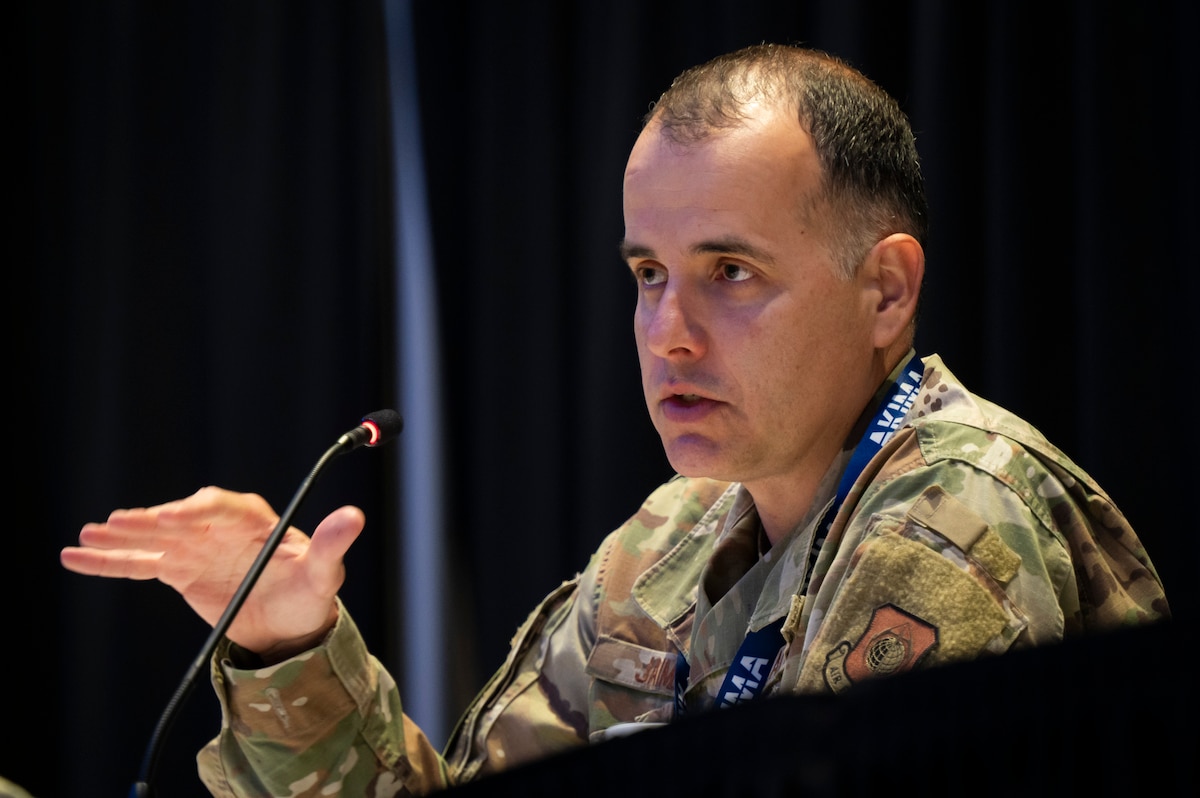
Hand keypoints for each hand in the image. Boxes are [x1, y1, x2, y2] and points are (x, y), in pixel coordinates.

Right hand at [60, 486, 365, 660]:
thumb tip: (354, 516)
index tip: (171, 519)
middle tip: (115, 524)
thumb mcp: (324, 572)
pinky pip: (142, 563)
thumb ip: (333, 544)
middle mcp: (222, 528)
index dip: (195, 512)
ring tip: (85, 536)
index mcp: (256, 522)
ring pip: (154, 539)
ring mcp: (197, 547)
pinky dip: (111, 561)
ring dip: (121, 538)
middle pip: (181, 519)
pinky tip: (76, 557)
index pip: (223, 509)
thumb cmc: (310, 593)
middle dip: (149, 521)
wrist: (290, 625)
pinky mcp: (181, 569)